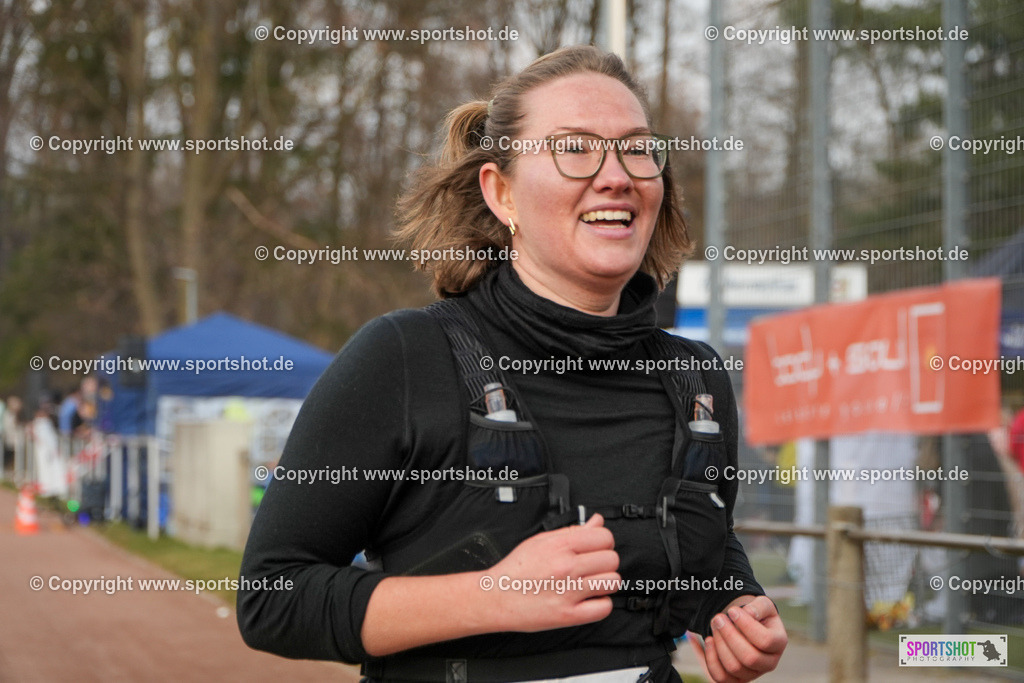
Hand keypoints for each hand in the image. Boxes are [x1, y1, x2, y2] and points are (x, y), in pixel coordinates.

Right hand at [483, 513, 619, 632]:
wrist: (496, 597)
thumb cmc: (516, 570)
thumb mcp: (540, 541)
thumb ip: (571, 530)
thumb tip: (596, 522)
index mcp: (559, 545)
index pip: (605, 537)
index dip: (603, 542)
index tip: (596, 548)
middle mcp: (566, 567)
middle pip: (612, 559)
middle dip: (604, 562)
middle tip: (592, 567)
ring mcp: (569, 591)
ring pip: (612, 581)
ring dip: (605, 582)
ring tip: (591, 583)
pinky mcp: (569, 615)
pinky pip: (604, 607)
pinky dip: (601, 604)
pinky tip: (590, 599)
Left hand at [686, 595, 786, 681]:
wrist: (747, 626)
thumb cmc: (756, 614)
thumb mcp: (762, 604)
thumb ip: (759, 606)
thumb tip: (749, 613)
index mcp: (778, 643)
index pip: (765, 640)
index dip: (746, 625)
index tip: (732, 611)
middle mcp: (769, 662)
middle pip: (749, 657)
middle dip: (729, 635)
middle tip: (718, 618)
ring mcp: (753, 673)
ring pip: (734, 667)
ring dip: (720, 644)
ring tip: (715, 625)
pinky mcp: (737, 679)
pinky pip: (721, 677)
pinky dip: (712, 659)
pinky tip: (709, 640)